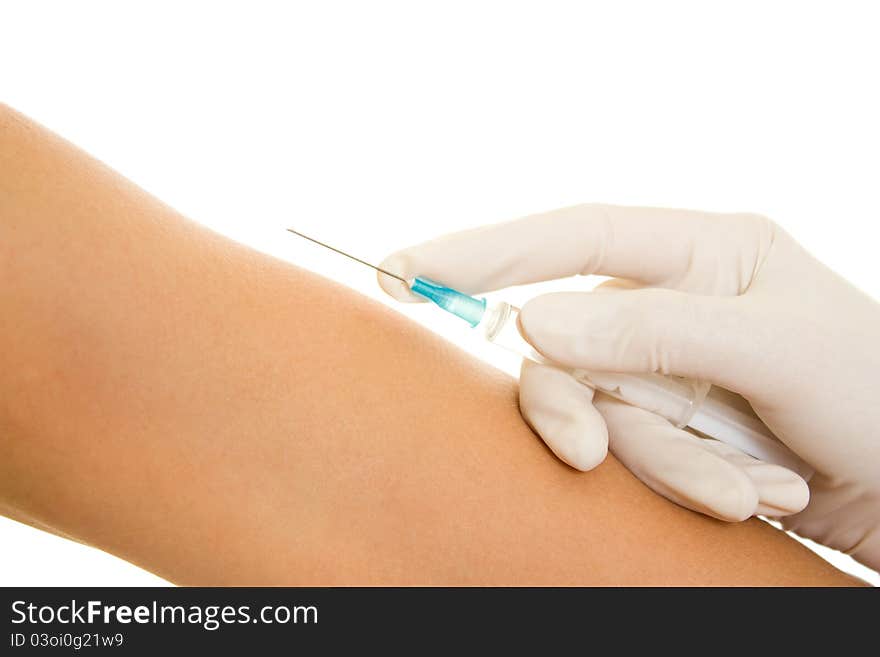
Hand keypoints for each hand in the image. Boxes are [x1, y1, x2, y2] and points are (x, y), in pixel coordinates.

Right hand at [378, 204, 879, 569]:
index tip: (407, 270)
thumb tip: (534, 323)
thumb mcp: (777, 348)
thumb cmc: (872, 392)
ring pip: (598, 413)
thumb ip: (655, 330)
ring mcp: (663, 370)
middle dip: (578, 408)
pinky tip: (763, 491)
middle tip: (581, 456)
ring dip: (669, 462)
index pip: (572, 235)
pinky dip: (689, 482)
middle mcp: (667, 306)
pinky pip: (632, 455)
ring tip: (752, 490)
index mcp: (699, 252)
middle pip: (564, 346)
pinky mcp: (668, 426)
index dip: (485, 249)